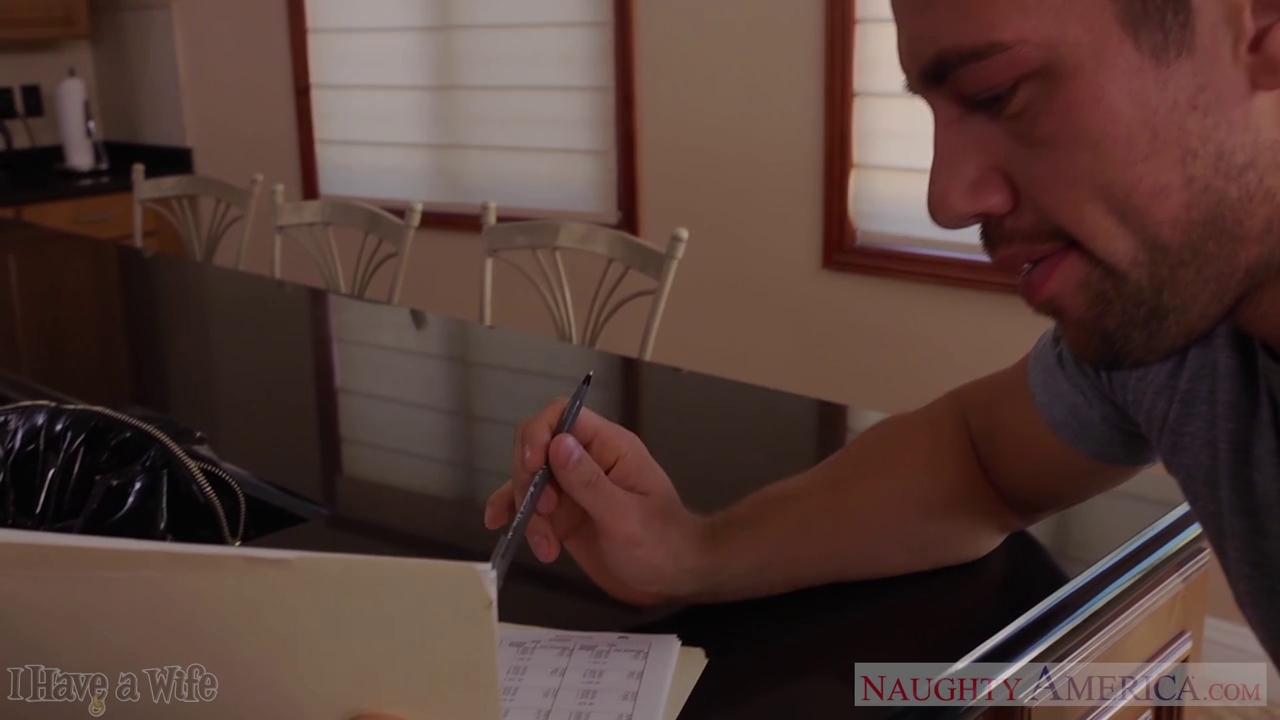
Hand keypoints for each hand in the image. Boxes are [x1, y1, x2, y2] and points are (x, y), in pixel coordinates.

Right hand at [484, 400, 705, 605]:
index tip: (531, 467)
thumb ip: (589, 481)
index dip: (539, 434)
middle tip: (544, 513)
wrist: (673, 578)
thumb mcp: (624, 515)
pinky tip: (500, 525)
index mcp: (609, 447)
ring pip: (529, 480)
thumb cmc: (662, 543)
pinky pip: (531, 505)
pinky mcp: (564, 513)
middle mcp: (587, 460)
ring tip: (545, 546)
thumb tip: (556, 443)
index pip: (562, 415)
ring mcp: (573, 487)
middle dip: (528, 479)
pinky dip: (515, 513)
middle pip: (536, 447)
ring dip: (525, 510)